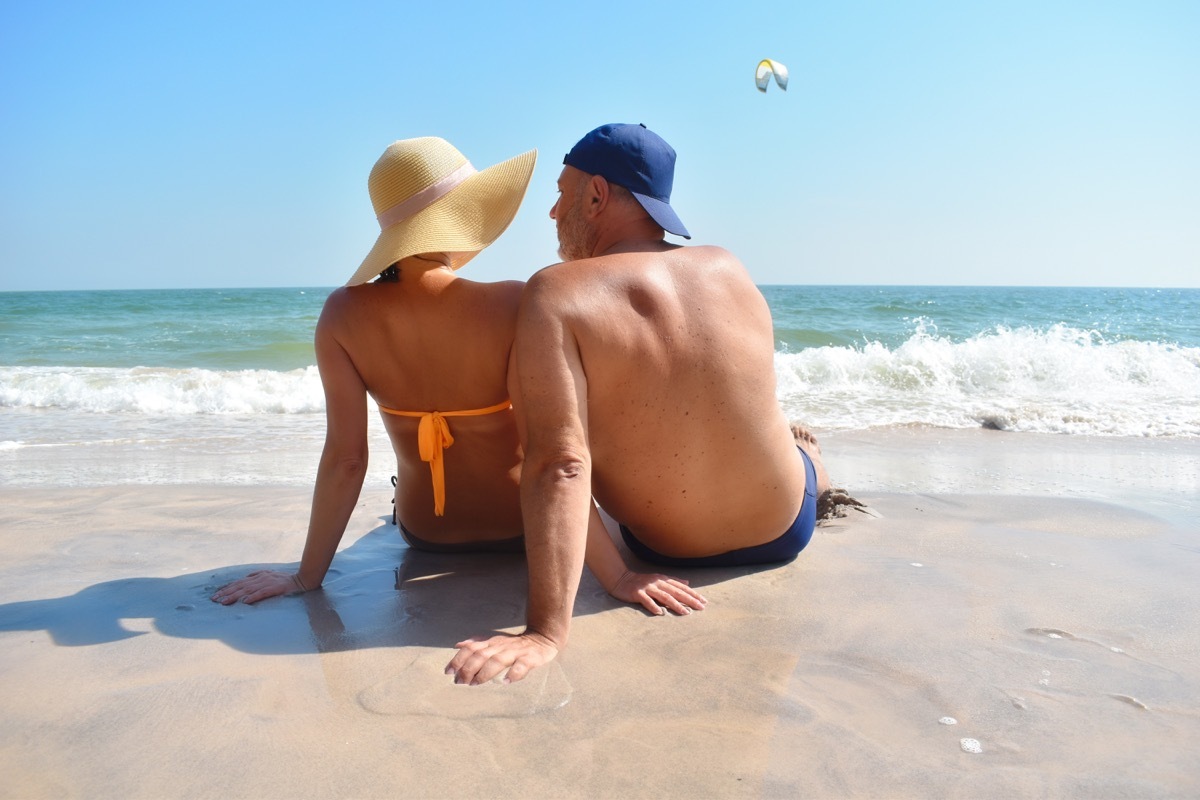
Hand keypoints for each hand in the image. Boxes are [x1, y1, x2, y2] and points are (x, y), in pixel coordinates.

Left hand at [210, 569, 307, 604]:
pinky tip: (244, 601)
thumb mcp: (270, 577)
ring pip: (247, 589)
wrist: (303, 580)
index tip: (217, 595)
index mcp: (259, 575)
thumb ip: (258, 578)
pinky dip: (253, 596)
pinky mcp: (275, 588)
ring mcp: (268, 582)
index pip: (239, 582)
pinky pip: (262, 593)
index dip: (227, 588)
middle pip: (240, 585)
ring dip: (234, 596)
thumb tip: (245, 584)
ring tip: (224, 602)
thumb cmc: (286, 581)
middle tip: (214, 599)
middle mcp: (261, 577)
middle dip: (226, 593)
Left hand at [445, 631, 559, 685]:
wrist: (542, 637)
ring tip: (476, 683)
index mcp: (491, 643)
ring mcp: (515, 652)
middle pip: (481, 655)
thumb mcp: (494, 642)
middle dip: (468, 669)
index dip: (458, 659)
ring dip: (485, 672)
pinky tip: (507, 681)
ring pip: (498, 660)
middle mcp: (501, 646)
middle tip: (460, 682)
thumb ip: (476, 644)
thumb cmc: (513, 645)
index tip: (448, 672)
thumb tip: (457, 645)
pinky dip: (514, 673)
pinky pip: (522, 665)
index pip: (471, 648)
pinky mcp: (530, 658)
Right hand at [609, 570, 706, 615]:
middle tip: (701, 607)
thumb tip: (688, 582)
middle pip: (676, 592)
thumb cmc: (641, 581)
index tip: (704, 601)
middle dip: (689, 599)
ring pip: (664, 596)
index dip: (693, 594)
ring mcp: (647, 587)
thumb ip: (673, 581)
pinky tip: (660, 613)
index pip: (681, 587)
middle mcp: (657, 582)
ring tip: (685, 612)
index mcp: (663, 579)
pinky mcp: (637, 593)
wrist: (620, 579)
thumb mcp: (659, 579)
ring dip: (676, 605)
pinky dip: (653, 606)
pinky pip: (646, 600)